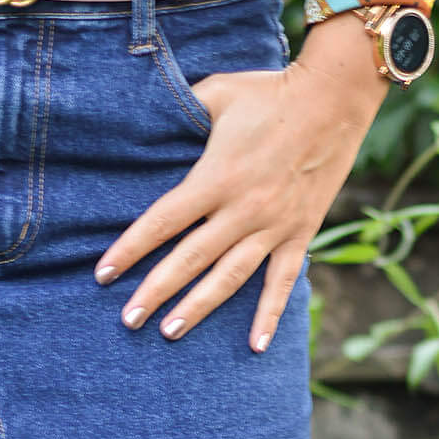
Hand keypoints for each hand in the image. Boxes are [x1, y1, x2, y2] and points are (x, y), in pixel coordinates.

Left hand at [94, 9, 389, 350]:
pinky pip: (282, 282)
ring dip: (198, 308)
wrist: (335, 97)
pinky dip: (269, 315)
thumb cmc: (269, 91)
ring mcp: (273, 226)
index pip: (162, 221)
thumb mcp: (217, 93)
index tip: (103, 274)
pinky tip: (254, 347)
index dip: (130, 249)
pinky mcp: (299, 233)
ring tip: (170, 333)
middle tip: (128, 320)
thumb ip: (181, 114)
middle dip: (155, 292)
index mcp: (216, 177)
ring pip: (228, 278)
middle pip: (189, 260)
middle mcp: (242, 209)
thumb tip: (147, 123)